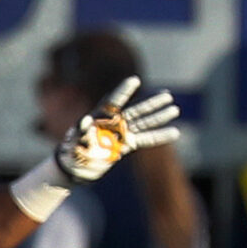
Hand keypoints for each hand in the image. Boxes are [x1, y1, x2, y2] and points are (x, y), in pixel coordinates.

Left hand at [55, 79, 180, 185]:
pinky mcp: (126, 145)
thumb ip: (80, 130)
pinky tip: (174, 132)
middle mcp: (114, 123)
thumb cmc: (71, 151)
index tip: (135, 80)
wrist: (75, 167)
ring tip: (175, 109)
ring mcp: (122, 133)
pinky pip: (146, 140)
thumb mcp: (73, 141)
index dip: (123, 91)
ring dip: (159, 117)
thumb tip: (85, 119)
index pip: (114, 102)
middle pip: (136, 111)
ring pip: (144, 123)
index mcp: (101, 118)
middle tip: (168, 95)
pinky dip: (159, 136)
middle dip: (152, 103)